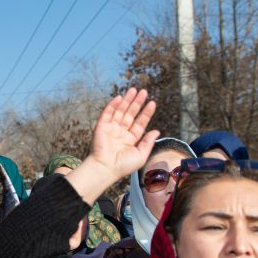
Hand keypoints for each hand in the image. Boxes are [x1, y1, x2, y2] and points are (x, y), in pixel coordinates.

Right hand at [66, 88, 157, 203]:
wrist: (105, 168)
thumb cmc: (123, 166)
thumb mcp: (141, 155)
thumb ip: (148, 142)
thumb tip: (157, 131)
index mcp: (131, 139)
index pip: (140, 123)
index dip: (146, 113)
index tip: (152, 103)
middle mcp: (121, 132)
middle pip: (130, 114)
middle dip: (137, 103)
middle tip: (144, 92)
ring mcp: (111, 129)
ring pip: (120, 111)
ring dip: (127, 100)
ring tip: (134, 90)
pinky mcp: (101, 126)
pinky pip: (107, 113)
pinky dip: (113, 105)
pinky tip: (120, 97)